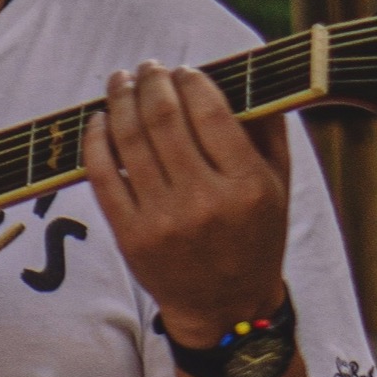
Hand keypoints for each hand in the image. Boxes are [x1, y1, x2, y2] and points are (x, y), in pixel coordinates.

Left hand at [84, 62, 291, 350]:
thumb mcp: (279, 188)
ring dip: (121, 101)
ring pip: (130, 141)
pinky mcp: (131, 237)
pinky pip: (104, 176)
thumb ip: (267, 129)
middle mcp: (205, 201)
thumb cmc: (255, 238)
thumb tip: (246, 70)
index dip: (190, 80)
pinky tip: (99, 120)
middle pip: (165, 119)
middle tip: (147, 67)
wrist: (226, 308)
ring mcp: (164, 220)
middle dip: (152, 82)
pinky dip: (96, 140)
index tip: (183, 70)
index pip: (210, 112)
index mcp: (247, 185)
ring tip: (121, 81)